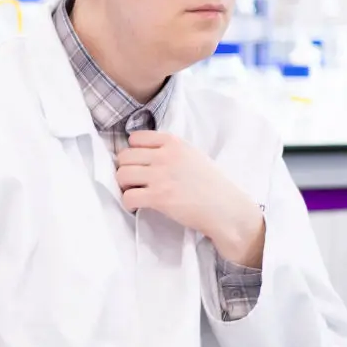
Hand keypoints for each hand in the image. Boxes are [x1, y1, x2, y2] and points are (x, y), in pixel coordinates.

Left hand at [115, 131, 264, 266]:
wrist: (225, 208)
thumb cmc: (211, 184)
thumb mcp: (192, 155)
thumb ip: (169, 150)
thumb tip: (142, 154)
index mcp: (173, 143)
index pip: (135, 138)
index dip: (133, 152)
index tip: (138, 164)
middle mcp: (165, 156)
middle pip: (124, 156)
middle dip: (125, 169)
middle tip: (133, 181)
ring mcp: (160, 176)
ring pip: (122, 175)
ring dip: (124, 186)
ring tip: (134, 193)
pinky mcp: (158, 197)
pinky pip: (127, 197)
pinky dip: (128, 203)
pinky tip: (136, 206)